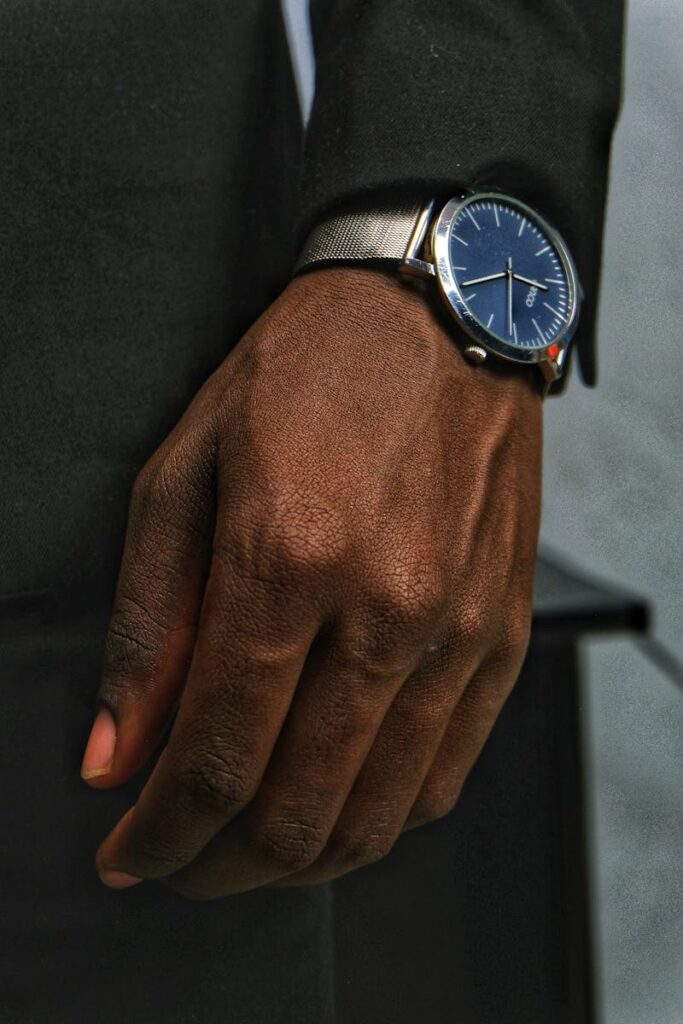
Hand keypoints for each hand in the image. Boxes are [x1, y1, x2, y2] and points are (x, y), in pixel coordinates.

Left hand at [81, 267, 541, 898]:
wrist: (439, 319)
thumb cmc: (305, 376)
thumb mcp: (186, 471)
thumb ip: (148, 624)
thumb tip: (115, 755)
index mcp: (290, 557)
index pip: (217, 755)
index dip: (161, 831)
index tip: (127, 851)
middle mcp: (388, 607)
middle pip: (298, 810)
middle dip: (218, 866)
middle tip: (177, 861)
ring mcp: (459, 628)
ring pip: (377, 815)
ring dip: (298, 861)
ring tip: (246, 849)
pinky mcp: (503, 633)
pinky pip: (445, 772)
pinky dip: (381, 818)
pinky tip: (333, 805)